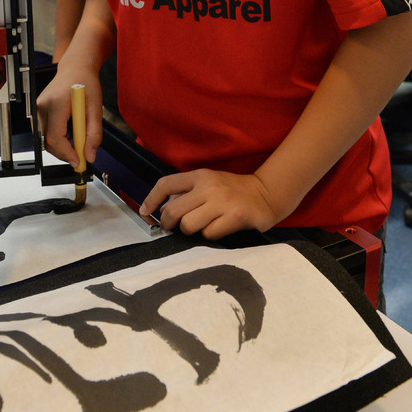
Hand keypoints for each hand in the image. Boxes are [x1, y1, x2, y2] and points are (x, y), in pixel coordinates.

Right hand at [37, 63, 102, 168]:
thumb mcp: (96, 109)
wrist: (76, 69)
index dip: (67, 154)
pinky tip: (68, 132)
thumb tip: (89, 155)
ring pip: (45, 139)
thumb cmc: (85, 83)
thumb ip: (94, 134)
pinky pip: (44, 132)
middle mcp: (42, 106)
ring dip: (61, 146)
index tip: (78, 161)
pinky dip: (56, 138)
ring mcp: (37, 108)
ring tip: (77, 139)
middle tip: (81, 156)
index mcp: (57, 104)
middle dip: (65, 153)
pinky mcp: (37, 111)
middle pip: (48, 142)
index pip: (55, 138)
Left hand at [138, 168, 279, 240]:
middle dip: (168, 223)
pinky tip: (218, 229)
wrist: (266, 194)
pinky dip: (210, 235)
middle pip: (173, 211)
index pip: (166, 184)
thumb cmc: (233, 190)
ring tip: (200, 227)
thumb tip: (163, 209)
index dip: (151, 199)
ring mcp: (221, 202)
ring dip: (190, 231)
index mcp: (199, 176)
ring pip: (188, 225)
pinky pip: (209, 234)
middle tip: (171, 228)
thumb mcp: (209, 182)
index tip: (145, 212)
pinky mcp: (234, 217)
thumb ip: (188, 192)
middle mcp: (208, 187)